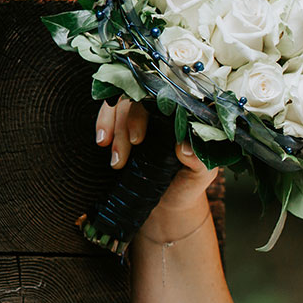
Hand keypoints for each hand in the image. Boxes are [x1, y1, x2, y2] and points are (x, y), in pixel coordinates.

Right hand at [95, 97, 218, 214]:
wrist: (167, 201)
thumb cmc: (187, 185)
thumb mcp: (199, 176)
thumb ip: (199, 162)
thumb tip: (185, 148)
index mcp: (185, 119)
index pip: (169, 101)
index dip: (152, 111)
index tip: (138, 139)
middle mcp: (164, 112)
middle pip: (142, 101)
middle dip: (129, 123)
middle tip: (130, 146)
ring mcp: (143, 115)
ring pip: (123, 105)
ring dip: (115, 127)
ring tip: (116, 160)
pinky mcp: (124, 122)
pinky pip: (110, 111)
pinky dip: (103, 122)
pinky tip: (102, 141)